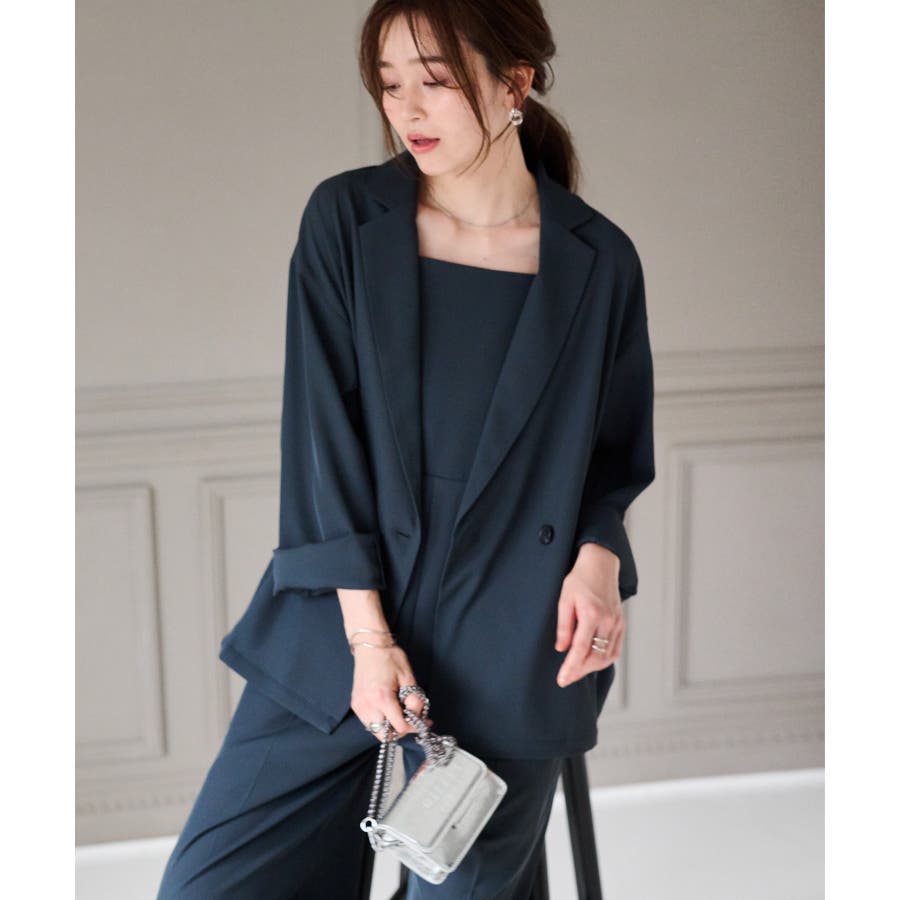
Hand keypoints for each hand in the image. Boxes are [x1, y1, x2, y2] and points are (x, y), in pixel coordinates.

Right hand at [350, 642, 432, 739]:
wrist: (370, 645)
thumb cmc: (389, 657)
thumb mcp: (408, 677)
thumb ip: (415, 700)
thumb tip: (418, 717)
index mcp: (382, 698)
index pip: (400, 728)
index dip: (414, 727)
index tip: (423, 721)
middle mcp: (368, 705)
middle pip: (386, 736)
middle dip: (401, 730)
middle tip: (411, 719)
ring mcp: (359, 706)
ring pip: (376, 731)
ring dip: (390, 728)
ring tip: (400, 712)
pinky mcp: (356, 704)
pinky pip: (369, 723)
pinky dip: (380, 721)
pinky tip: (389, 709)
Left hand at [555, 543, 624, 686]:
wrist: (600, 565)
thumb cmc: (580, 580)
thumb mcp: (565, 599)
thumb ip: (564, 626)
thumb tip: (562, 649)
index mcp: (592, 614)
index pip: (581, 649)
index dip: (571, 668)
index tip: (562, 679)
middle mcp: (608, 621)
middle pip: (595, 657)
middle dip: (580, 672)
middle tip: (566, 679)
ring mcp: (617, 623)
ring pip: (606, 656)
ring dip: (591, 668)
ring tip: (576, 671)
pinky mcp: (621, 624)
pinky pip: (615, 649)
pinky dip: (604, 660)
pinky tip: (592, 662)